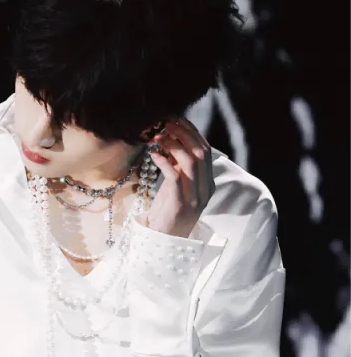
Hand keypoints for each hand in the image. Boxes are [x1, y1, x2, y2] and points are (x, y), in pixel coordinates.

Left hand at [146, 117, 214, 237]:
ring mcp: (194, 198)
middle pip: (201, 152)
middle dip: (184, 133)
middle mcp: (205, 189)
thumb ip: (180, 166)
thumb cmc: (168, 210)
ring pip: (190, 162)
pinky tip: (153, 155)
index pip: (206, 150)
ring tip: (157, 136)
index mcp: (208, 183)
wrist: (164, 241)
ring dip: (173, 145)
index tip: (176, 120)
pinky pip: (174, 176)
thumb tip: (172, 141)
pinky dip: (164, 161)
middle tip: (166, 123)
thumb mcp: (177, 185)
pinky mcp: (180, 204)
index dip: (192, 132)